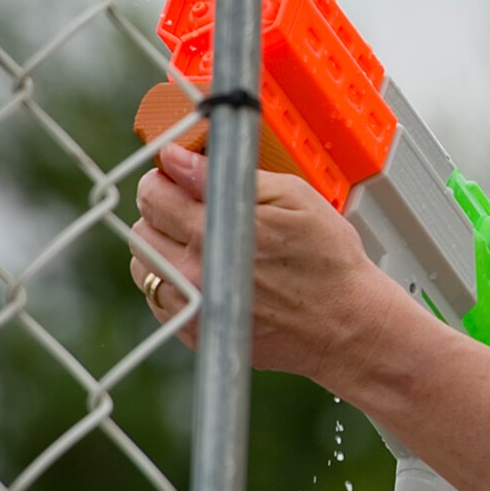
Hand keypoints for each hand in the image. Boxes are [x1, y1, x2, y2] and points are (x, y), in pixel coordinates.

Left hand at [129, 144, 412, 387]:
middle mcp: (194, 270)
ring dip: (163, 247)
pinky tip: (208, 274)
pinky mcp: (195, 331)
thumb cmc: (328, 260)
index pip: (154, 191)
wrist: (346, 324)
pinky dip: (174, 281)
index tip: (185, 176)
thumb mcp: (292, 197)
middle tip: (199, 208)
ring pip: (143, 263)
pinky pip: (160, 297)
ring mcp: (193, 304)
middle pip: (143, 225)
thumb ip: (227, 174)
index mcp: (214, 229)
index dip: (168, 176)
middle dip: (165, 208)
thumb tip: (178, 159)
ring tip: (202, 244)